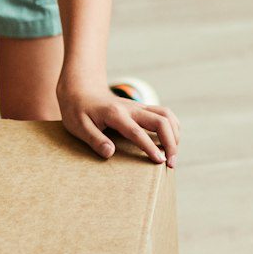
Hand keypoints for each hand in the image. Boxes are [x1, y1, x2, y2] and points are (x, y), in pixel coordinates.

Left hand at [62, 86, 179, 165]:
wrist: (81, 89)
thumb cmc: (77, 110)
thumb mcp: (78, 126)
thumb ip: (94, 139)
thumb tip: (110, 153)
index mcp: (115, 114)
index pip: (138, 132)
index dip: (150, 148)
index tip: (160, 162)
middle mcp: (131, 108)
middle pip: (161, 120)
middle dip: (171, 142)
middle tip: (171, 164)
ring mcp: (138, 107)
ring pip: (166, 114)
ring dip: (175, 134)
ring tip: (173, 154)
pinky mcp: (142, 108)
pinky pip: (164, 114)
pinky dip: (172, 127)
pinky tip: (170, 141)